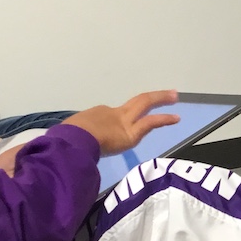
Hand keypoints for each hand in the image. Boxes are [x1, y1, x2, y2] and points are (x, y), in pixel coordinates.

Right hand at [61, 90, 180, 155]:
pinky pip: (150, 122)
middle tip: (168, 93)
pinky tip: (176, 118)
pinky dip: (163, 119)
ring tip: (174, 96)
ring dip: (160, 100)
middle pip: (135, 102)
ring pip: (144, 104)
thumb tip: (64, 146)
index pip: (115, 115)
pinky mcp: (130, 132)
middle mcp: (111, 114)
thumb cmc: (66, 140)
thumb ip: (74, 140)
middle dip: (150, 98)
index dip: (124, 117)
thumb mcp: (69, 137)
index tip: (130, 119)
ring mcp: (122, 121)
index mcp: (96, 116)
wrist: (70, 140)